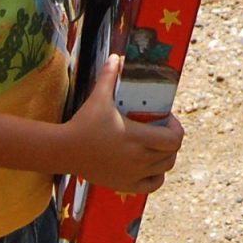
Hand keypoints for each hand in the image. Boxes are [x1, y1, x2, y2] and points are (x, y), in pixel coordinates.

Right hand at [59, 55, 184, 192]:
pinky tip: (150, 166)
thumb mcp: (98, 98)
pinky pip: (152, 185)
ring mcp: (132, 174)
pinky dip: (157, 176)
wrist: (64, 151)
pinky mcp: (124, 185)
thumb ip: (109, 76)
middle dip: (172, 142)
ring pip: (164, 169)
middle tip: (163, 131)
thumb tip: (116, 56)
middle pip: (171, 155)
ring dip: (166, 158)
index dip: (177, 129)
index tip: (168, 119)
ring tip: (158, 146)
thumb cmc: (83, 123)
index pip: (174, 139)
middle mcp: (138, 159)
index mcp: (136, 137)